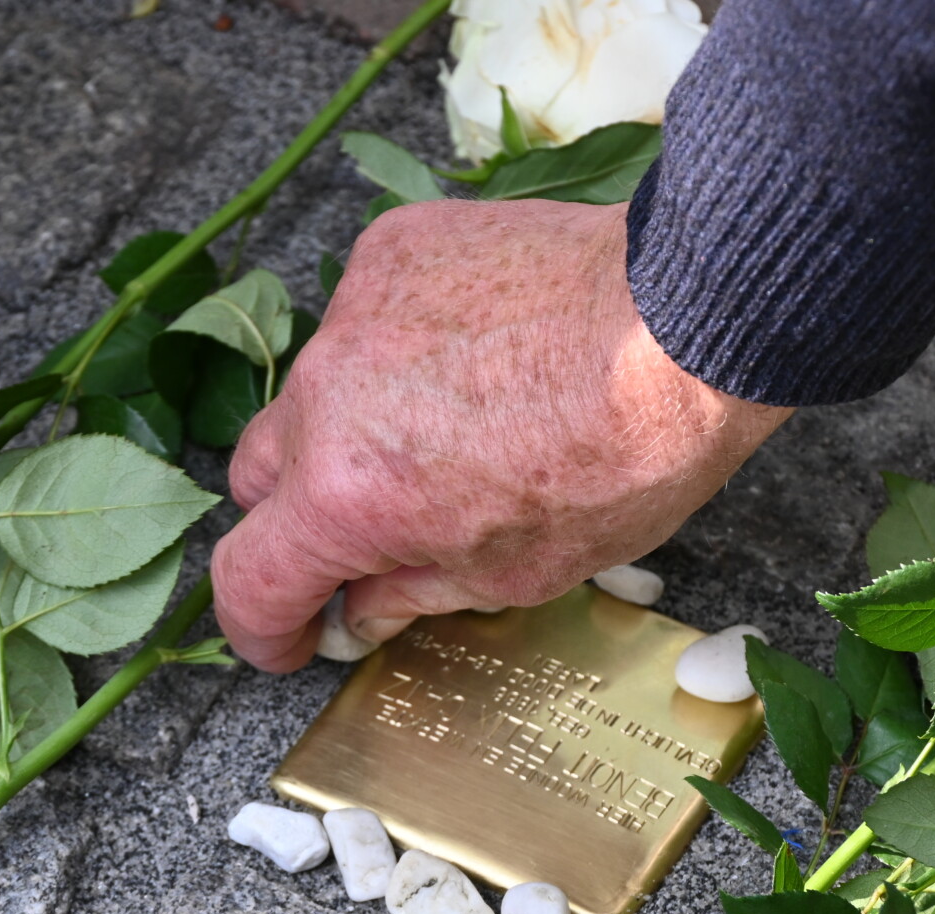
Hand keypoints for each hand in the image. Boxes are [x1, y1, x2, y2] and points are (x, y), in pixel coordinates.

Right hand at [213, 199, 790, 671]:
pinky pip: (359, 319)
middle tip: (364, 539)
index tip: (289, 641)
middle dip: (295, 522)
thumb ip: (412, 595)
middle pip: (257, 478)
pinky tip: (468, 361)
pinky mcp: (390, 250)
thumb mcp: (518, 573)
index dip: (262, 629)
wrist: (687, 318)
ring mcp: (350, 313)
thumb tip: (362, 611)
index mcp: (344, 497)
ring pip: (310, 393)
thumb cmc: (621, 456)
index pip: (247, 580)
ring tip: (440, 436)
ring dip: (345, 430)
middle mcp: (321, 398)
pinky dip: (390, 353)